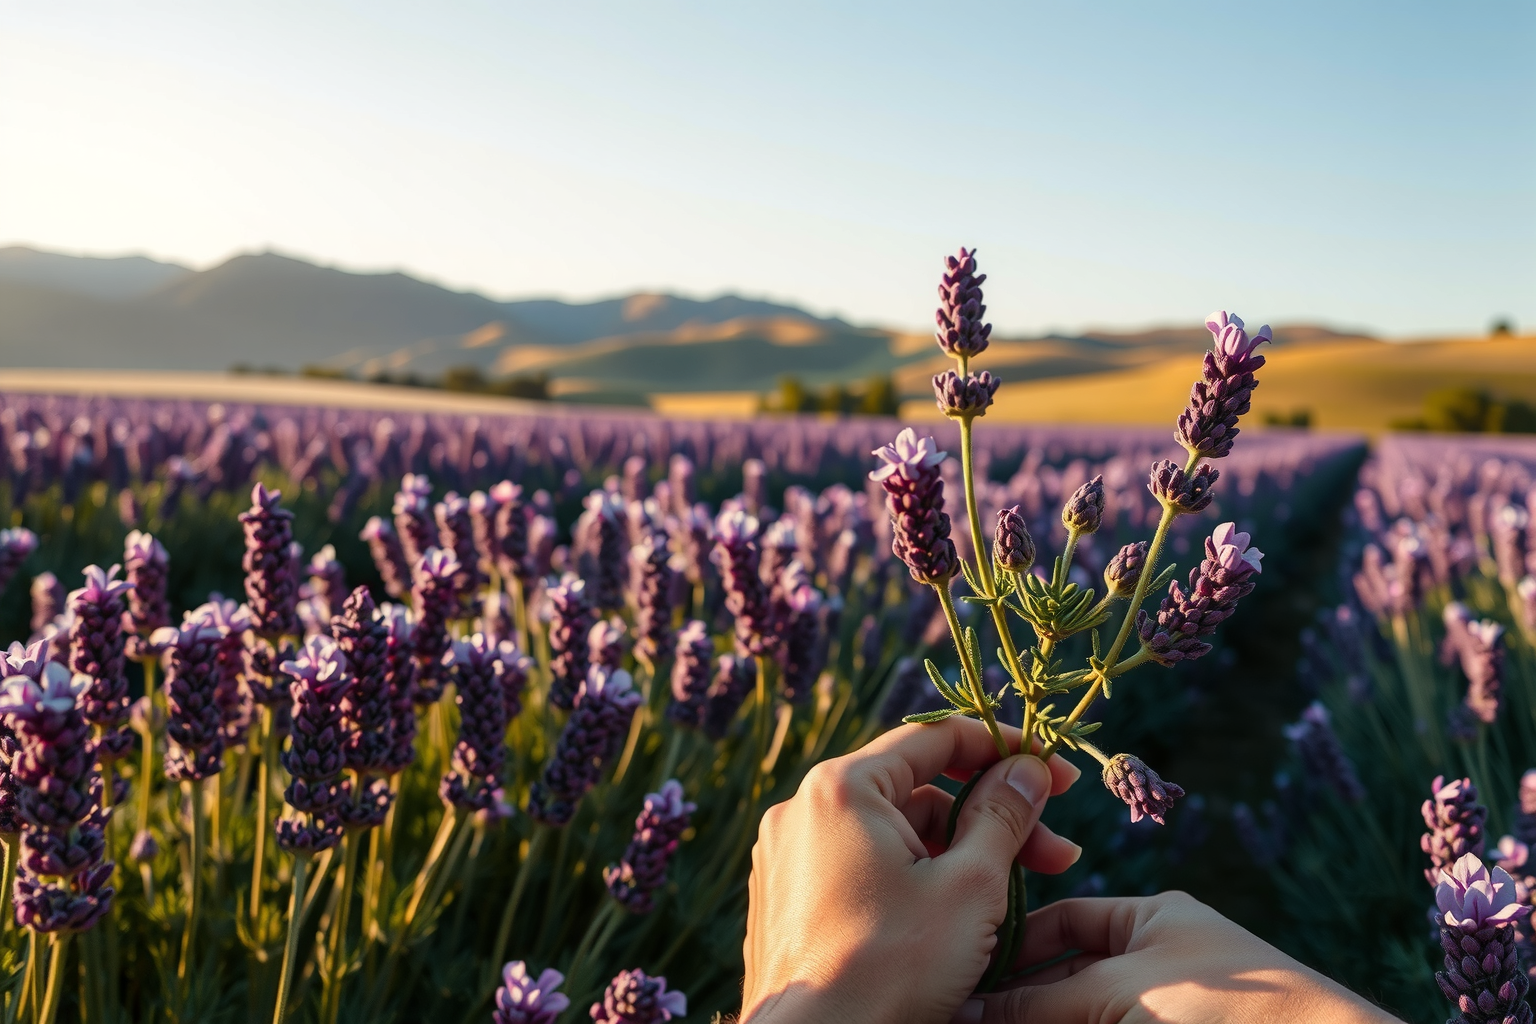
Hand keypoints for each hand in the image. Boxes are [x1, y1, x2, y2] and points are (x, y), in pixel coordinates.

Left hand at [742, 716, 1082, 1023]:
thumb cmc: (892, 969)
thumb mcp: (969, 887)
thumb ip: (1003, 816)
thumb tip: (1027, 769)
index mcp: (841, 788)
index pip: (936, 739)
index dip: (1007, 751)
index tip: (1059, 776)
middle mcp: (804, 810)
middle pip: (918, 792)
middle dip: (992, 818)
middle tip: (1058, 856)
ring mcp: (790, 856)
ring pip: (895, 835)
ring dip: (959, 855)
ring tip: (1014, 899)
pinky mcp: (789, 900)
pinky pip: (864, 869)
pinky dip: (915, 880)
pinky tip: (959, 919)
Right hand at [976, 891, 1402, 1022]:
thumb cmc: (1222, 1005)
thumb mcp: (1118, 993)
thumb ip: (1039, 1002)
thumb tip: (964, 1011)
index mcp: (1151, 920)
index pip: (1064, 920)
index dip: (1012, 943)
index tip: (963, 969)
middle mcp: (1155, 964)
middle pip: (1065, 978)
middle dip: (1017, 999)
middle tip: (962, 1012)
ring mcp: (1161, 1011)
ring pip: (1080, 1016)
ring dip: (1035, 1023)